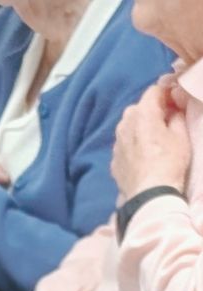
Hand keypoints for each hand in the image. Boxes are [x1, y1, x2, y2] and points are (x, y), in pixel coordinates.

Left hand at [111, 83, 190, 200]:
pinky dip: (133, 145)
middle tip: (166, 122)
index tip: (176, 102)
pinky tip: (143, 156)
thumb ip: (177, 116)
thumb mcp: (181, 135)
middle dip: (153, 111)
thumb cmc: (169, 162)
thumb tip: (173, 110)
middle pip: (139, 108)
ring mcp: (116, 143)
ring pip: (129, 127)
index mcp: (142, 112)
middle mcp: (124, 124)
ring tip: (154, 141)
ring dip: (140, 128)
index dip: (167, 93)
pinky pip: (124, 145)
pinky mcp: (114, 160)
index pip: (154, 90)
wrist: (149, 196)